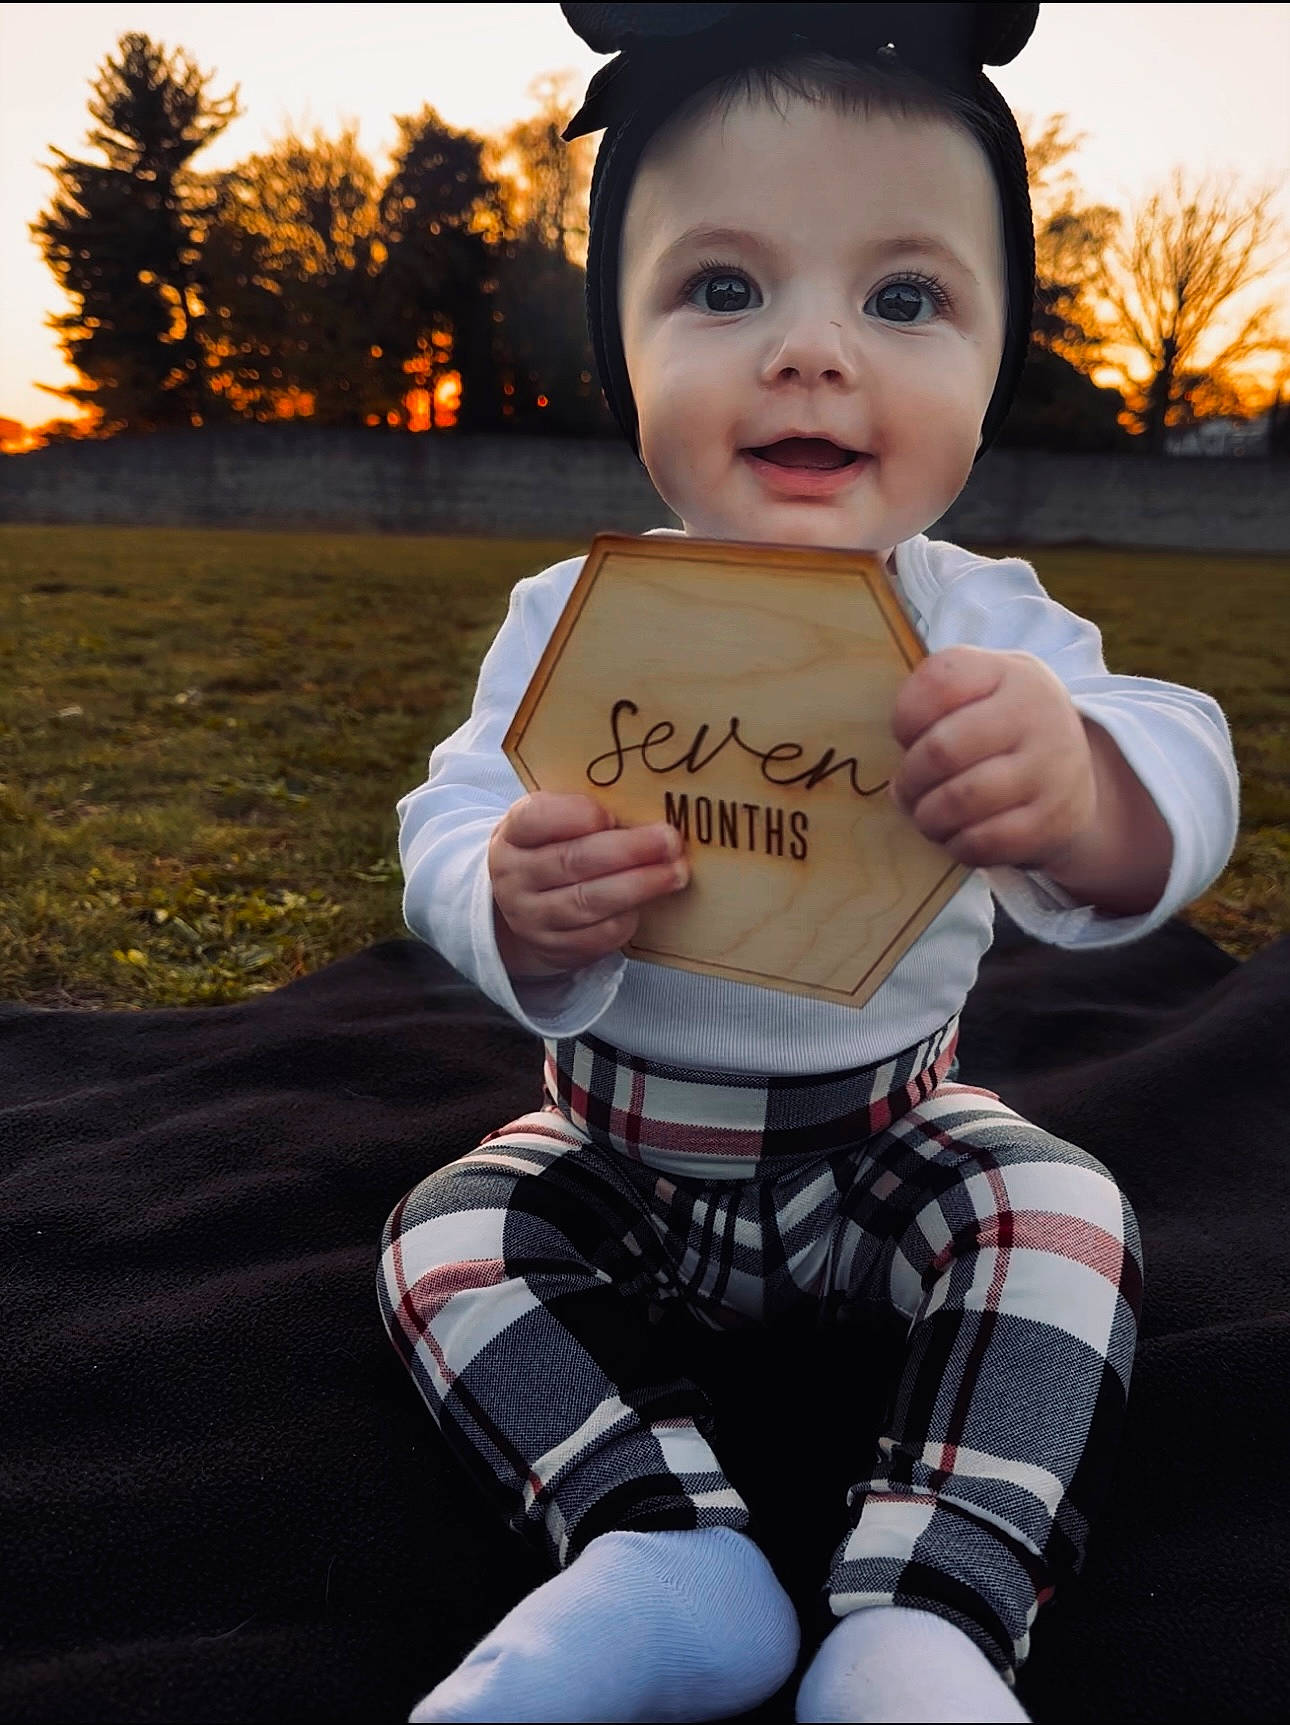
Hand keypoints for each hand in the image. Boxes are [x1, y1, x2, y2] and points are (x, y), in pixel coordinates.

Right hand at [489, 792, 688, 977]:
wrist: (523, 905)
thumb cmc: (551, 850)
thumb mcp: (552, 823)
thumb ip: (583, 813)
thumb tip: (642, 812)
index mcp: (514, 834)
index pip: (535, 819)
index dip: (575, 815)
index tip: (612, 815)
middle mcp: (515, 877)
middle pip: (571, 861)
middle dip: (628, 850)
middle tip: (669, 841)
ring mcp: (531, 917)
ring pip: (587, 902)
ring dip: (638, 886)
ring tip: (675, 873)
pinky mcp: (554, 948)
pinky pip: (597, 936)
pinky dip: (627, 918)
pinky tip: (649, 903)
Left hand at [890, 646, 1096, 871]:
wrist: (1072, 774)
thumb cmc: (1004, 729)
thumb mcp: (981, 692)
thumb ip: (932, 712)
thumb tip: (900, 785)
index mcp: (1012, 673)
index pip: (939, 683)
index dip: (906, 717)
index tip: (909, 736)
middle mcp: (1039, 714)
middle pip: (941, 749)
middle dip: (910, 778)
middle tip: (908, 789)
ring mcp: (1051, 769)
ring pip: (959, 800)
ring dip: (927, 817)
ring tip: (928, 815)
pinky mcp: (1054, 820)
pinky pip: (982, 841)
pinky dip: (956, 844)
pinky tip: (957, 835)